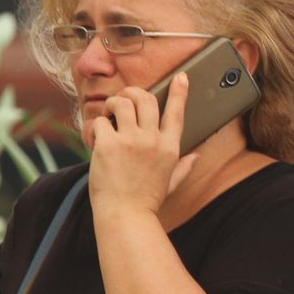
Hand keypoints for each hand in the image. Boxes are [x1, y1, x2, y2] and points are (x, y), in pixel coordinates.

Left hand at [87, 73, 197, 215]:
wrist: (126, 216)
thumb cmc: (147, 201)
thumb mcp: (171, 182)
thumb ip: (184, 166)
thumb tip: (197, 156)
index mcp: (170, 147)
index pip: (177, 111)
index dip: (180, 91)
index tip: (181, 76)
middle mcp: (153, 140)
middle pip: (146, 98)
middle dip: (132, 92)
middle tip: (122, 99)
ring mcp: (131, 141)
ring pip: (121, 102)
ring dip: (112, 103)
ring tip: (108, 115)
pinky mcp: (109, 145)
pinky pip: (100, 121)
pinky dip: (95, 127)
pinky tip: (95, 139)